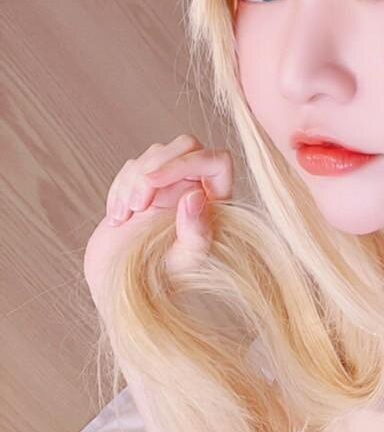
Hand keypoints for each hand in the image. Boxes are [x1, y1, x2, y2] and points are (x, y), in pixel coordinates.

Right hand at [83, 134, 233, 307]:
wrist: (121, 286)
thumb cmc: (162, 280)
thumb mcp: (185, 262)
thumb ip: (197, 234)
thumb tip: (197, 195)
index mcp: (218, 204)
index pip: (216, 160)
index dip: (186, 161)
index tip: (153, 181)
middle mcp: (199, 189)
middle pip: (187, 145)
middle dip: (154, 167)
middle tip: (137, 205)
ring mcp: (171, 186)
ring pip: (156, 153)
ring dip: (133, 181)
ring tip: (126, 216)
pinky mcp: (145, 187)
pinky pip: (132, 167)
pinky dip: (119, 189)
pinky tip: (117, 218)